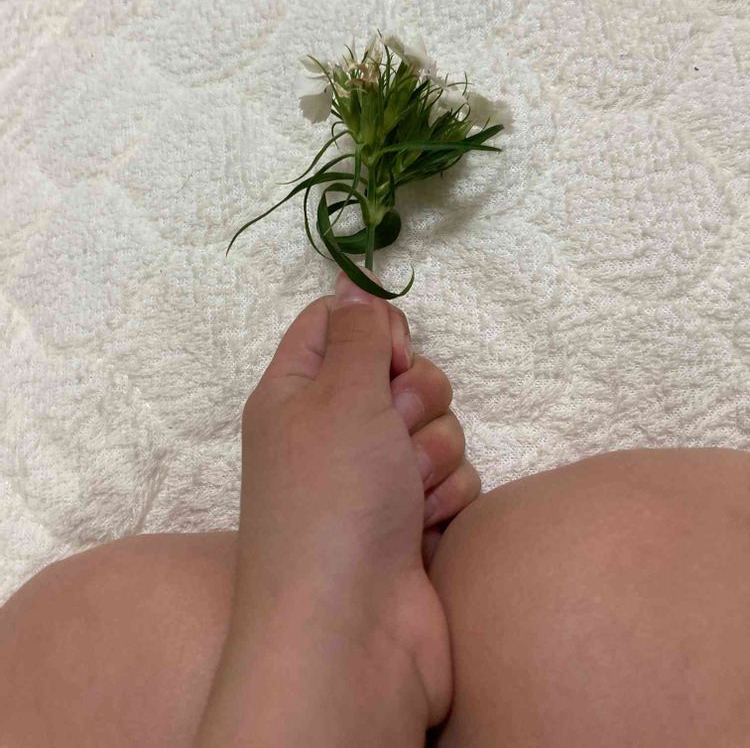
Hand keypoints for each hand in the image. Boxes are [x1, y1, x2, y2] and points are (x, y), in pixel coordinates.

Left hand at [196, 271, 480, 746]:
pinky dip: (444, 496)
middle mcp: (333, 430)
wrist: (354, 630)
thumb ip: (356, 332)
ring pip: (435, 423)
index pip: (334, 322)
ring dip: (431, 452)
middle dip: (413, 396)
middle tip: (391, 428)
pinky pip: (452, 475)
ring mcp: (374, 477)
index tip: (390, 349)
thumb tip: (349, 285)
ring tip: (405, 491)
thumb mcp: (338, 395)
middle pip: (399, 371)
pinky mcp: (413, 518)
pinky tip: (421, 527)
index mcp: (295, 391)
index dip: (372, 326)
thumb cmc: (333, 499)